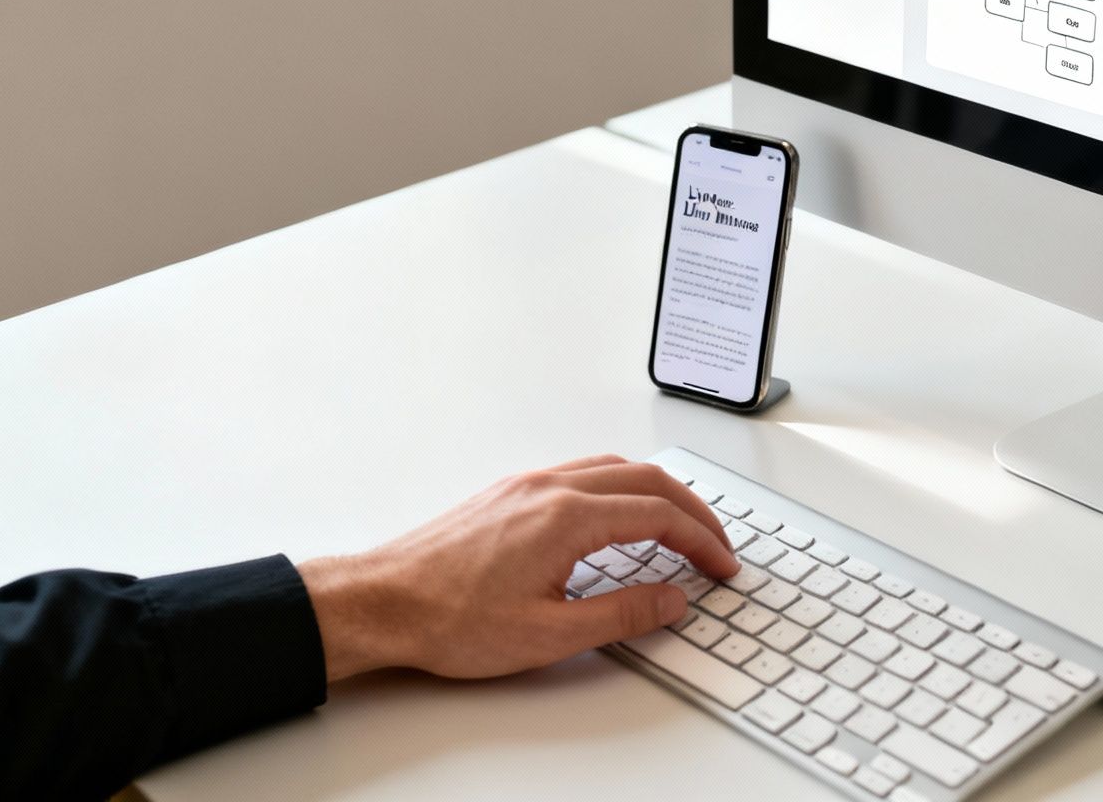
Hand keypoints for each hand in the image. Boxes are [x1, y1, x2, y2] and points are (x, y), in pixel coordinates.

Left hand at [297, 455, 739, 681]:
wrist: (381, 602)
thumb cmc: (449, 619)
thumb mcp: (550, 635)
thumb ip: (622, 614)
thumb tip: (671, 599)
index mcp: (568, 517)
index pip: (660, 515)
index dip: (703, 541)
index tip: (722, 565)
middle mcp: (551, 486)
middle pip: (648, 479)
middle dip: (693, 511)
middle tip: (717, 545)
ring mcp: (528, 484)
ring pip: (616, 468)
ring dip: (658, 493)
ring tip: (680, 527)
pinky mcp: (509, 492)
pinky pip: (584, 471)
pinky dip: (621, 487)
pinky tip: (619, 516)